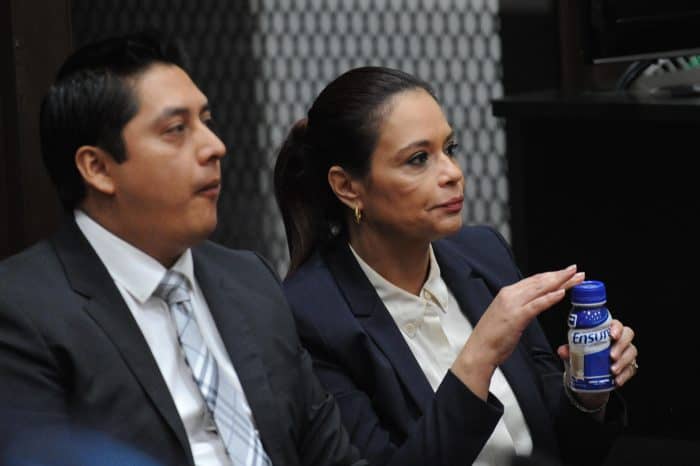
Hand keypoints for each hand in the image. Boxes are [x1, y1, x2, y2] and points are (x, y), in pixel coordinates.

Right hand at [451, 265, 584, 399]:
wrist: (479, 350)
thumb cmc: (492, 338)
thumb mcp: (506, 316)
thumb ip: (519, 307)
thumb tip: (534, 304)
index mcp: (507, 294)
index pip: (534, 280)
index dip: (552, 275)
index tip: (566, 273)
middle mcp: (510, 295)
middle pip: (540, 282)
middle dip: (560, 276)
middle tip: (576, 271)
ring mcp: (513, 305)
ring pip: (540, 289)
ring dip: (560, 282)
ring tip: (575, 278)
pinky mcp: (516, 317)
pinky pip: (536, 305)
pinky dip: (549, 298)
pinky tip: (561, 293)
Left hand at [557, 319, 637, 409]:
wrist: (587, 376)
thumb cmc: (584, 356)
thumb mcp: (575, 352)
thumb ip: (569, 350)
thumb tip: (562, 351)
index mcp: (606, 331)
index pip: (616, 323)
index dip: (616, 327)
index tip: (611, 335)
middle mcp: (618, 339)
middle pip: (628, 335)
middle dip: (621, 345)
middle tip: (611, 355)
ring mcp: (625, 352)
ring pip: (632, 352)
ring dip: (623, 361)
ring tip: (612, 370)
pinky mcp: (629, 366)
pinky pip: (631, 369)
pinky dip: (624, 375)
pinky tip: (617, 380)